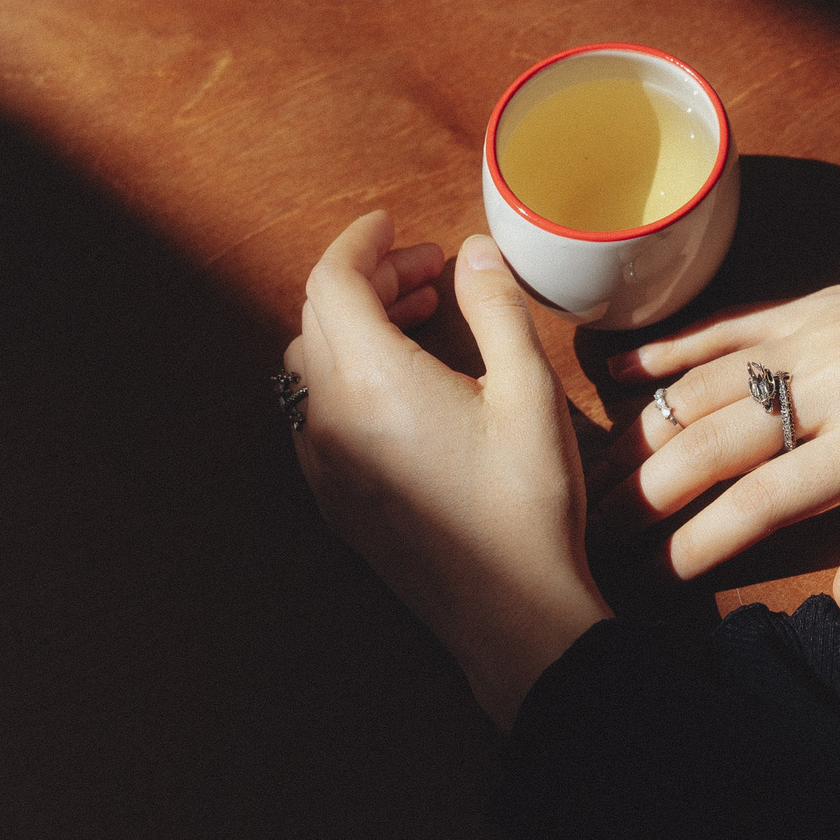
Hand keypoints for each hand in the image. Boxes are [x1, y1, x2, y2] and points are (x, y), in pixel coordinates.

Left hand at [284, 212, 609, 728]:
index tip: (394, 226)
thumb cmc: (527, 502)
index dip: (361, 243)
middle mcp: (330, 419)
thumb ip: (496, 307)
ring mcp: (323, 464)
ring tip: (418, 322)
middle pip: (318, 318)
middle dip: (368, 281)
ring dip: (353, 328)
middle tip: (428, 274)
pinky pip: (314, 414)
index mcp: (372, 381)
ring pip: (310, 366)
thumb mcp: (529, 391)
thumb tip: (473, 250)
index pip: (333, 281)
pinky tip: (400, 385)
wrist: (510, 612)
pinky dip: (344, 376)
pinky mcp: (333, 499)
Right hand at [592, 196, 839, 610]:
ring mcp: (819, 333)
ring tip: (594, 476)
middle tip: (594, 536)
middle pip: (715, 443)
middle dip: (645, 495)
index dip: (698, 542)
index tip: (650, 578)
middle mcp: (835, 381)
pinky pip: (728, 324)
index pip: (764, 499)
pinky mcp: (817, 301)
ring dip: (643, 431)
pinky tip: (620, 373)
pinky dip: (669, 349)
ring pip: (705, 384)